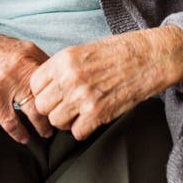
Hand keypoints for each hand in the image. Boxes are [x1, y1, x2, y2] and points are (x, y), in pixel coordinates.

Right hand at [0, 16, 52, 143]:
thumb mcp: (13, 46)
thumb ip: (32, 60)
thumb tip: (51, 78)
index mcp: (30, 53)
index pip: (55, 77)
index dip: (64, 92)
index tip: (67, 103)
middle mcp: (23, 66)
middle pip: (49, 95)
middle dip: (57, 112)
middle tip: (62, 122)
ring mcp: (8, 82)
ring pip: (34, 111)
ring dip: (42, 126)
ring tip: (46, 133)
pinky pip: (11, 121)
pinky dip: (20, 133)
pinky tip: (24, 138)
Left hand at [29, 26, 182, 140]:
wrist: (148, 58)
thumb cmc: (117, 51)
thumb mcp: (83, 50)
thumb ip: (62, 67)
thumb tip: (45, 85)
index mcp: (64, 59)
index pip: (34, 84)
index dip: (41, 91)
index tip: (51, 93)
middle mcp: (70, 78)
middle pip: (41, 106)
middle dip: (51, 108)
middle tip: (64, 105)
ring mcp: (83, 97)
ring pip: (56, 122)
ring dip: (66, 120)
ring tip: (78, 112)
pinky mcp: (99, 114)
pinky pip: (77, 132)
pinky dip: (82, 129)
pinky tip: (91, 119)